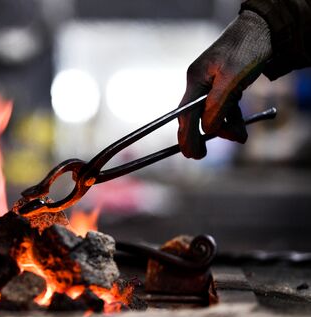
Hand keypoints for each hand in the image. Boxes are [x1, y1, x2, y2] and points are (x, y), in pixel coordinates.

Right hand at [178, 10, 272, 158]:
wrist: (264, 28)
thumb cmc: (247, 48)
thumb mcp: (233, 77)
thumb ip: (218, 104)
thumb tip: (208, 128)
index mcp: (195, 79)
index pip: (185, 113)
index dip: (186, 135)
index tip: (189, 153)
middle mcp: (199, 83)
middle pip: (194, 115)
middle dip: (199, 136)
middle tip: (200, 156)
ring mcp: (211, 84)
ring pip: (212, 113)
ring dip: (224, 128)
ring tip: (238, 138)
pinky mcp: (225, 85)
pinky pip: (225, 108)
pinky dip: (232, 120)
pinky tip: (240, 131)